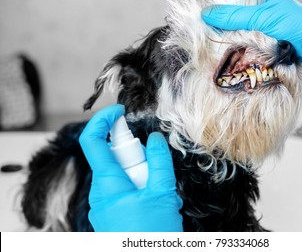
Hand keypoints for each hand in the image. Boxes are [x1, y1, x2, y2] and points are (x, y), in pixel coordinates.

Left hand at [79, 104, 182, 231]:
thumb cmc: (151, 236)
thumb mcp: (162, 194)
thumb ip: (159, 161)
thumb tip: (155, 138)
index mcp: (107, 183)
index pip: (93, 140)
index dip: (103, 119)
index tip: (120, 111)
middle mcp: (101, 193)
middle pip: (114, 158)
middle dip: (138, 156)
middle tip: (157, 169)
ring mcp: (106, 205)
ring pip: (123, 175)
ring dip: (144, 175)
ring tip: (162, 195)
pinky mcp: (114, 213)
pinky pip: (126, 190)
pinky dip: (142, 187)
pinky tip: (157, 203)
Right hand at [201, 0, 301, 96]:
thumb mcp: (266, 18)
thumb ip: (235, 16)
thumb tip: (206, 14)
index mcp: (265, 2)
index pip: (232, 7)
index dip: (218, 18)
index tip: (203, 30)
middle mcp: (267, 18)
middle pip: (236, 27)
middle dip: (225, 38)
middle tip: (211, 49)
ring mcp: (270, 37)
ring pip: (244, 43)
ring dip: (236, 52)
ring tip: (222, 60)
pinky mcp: (274, 53)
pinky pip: (254, 56)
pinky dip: (246, 61)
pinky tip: (238, 67)